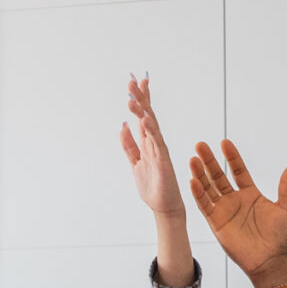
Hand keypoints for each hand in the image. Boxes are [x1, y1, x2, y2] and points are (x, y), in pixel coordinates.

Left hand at [120, 76, 183, 217]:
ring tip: (134, 97)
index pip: (142, 115)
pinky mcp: (163, 160)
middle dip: (140, 98)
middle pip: (147, 114)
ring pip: (151, 125)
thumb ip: (129, 145)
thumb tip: (122, 126)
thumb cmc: (153, 186)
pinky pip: (156, 142)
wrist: (164, 207)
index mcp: (147, 142)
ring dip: (142, 110)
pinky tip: (144, 118)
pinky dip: (151, 130)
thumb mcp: (135, 163)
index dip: (139, 99)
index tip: (135, 81)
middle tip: (133, 80)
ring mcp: (159, 150)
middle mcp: (154, 142)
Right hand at [187, 139, 286, 282]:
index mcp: (251, 195)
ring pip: (209, 188)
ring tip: (193, 159)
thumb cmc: (282, 237)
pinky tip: (193, 180)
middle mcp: (235, 201)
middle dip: (209, 161)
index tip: (224, 142)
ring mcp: (224, 211)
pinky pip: (204, 206)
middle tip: (200, 145)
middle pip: (219, 176)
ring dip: (200, 174)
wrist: (271, 261)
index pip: (238, 171)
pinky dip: (198, 193)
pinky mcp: (216, 223)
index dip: (232, 157)